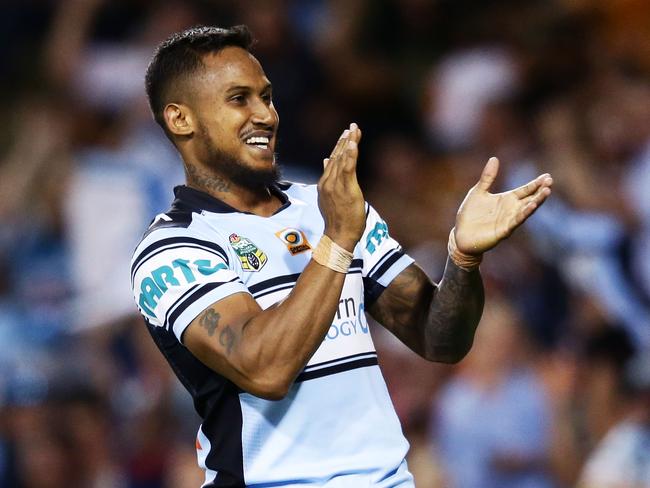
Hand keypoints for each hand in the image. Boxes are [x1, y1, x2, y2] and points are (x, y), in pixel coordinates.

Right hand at [317, 123, 365, 250]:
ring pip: (342, 159)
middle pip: (337, 156)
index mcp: (324, 183)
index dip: (339, 146)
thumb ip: (329, 179)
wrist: (338, 235)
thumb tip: (327, 161)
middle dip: (345, 140)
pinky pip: (348, 168)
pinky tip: (353, 143)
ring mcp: (336, 185)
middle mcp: (328, 182)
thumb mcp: (330, 197)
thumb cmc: (338, 219)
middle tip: (352, 127)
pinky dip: (350, 154)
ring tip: (354, 130)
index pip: (332, 160)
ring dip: (348, 143)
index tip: (346, 134)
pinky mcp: (346, 188)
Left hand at [454, 157, 552, 254]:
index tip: (547, 176)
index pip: (525, 190)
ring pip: (526, 210)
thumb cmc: (470, 214)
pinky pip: (515, 222)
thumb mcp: (478, 192)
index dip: (536, 184)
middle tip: (550, 182)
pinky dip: (523, 214)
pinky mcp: (503, 231)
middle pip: (530, 199)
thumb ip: (488, 177)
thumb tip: (494, 158)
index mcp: (507, 199)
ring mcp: (508, 221)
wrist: (461, 235)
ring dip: (536, 202)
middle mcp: (511, 210)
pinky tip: (531, 207)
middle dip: (540, 191)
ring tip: (546, 192)